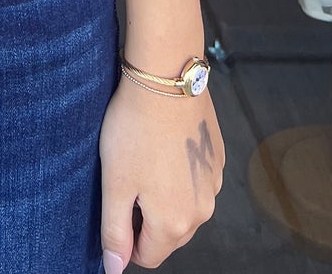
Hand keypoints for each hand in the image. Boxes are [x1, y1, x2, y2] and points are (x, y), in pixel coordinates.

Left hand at [98, 76, 223, 268]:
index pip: (148, 257)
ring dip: (164, 196)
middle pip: (168, 236)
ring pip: (183, 209)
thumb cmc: (135, 128)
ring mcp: (214, 185)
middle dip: (146, 218)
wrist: (166, 77)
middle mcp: (202, 211)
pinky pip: (196, 183)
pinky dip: (180, 175)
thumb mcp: (114, 184)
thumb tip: (115, 270)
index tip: (116, 204)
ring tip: (146, 159)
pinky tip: (164, 146)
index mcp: (175, 223)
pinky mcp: (217, 160)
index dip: (126, 238)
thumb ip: (115, 233)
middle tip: (128, 178)